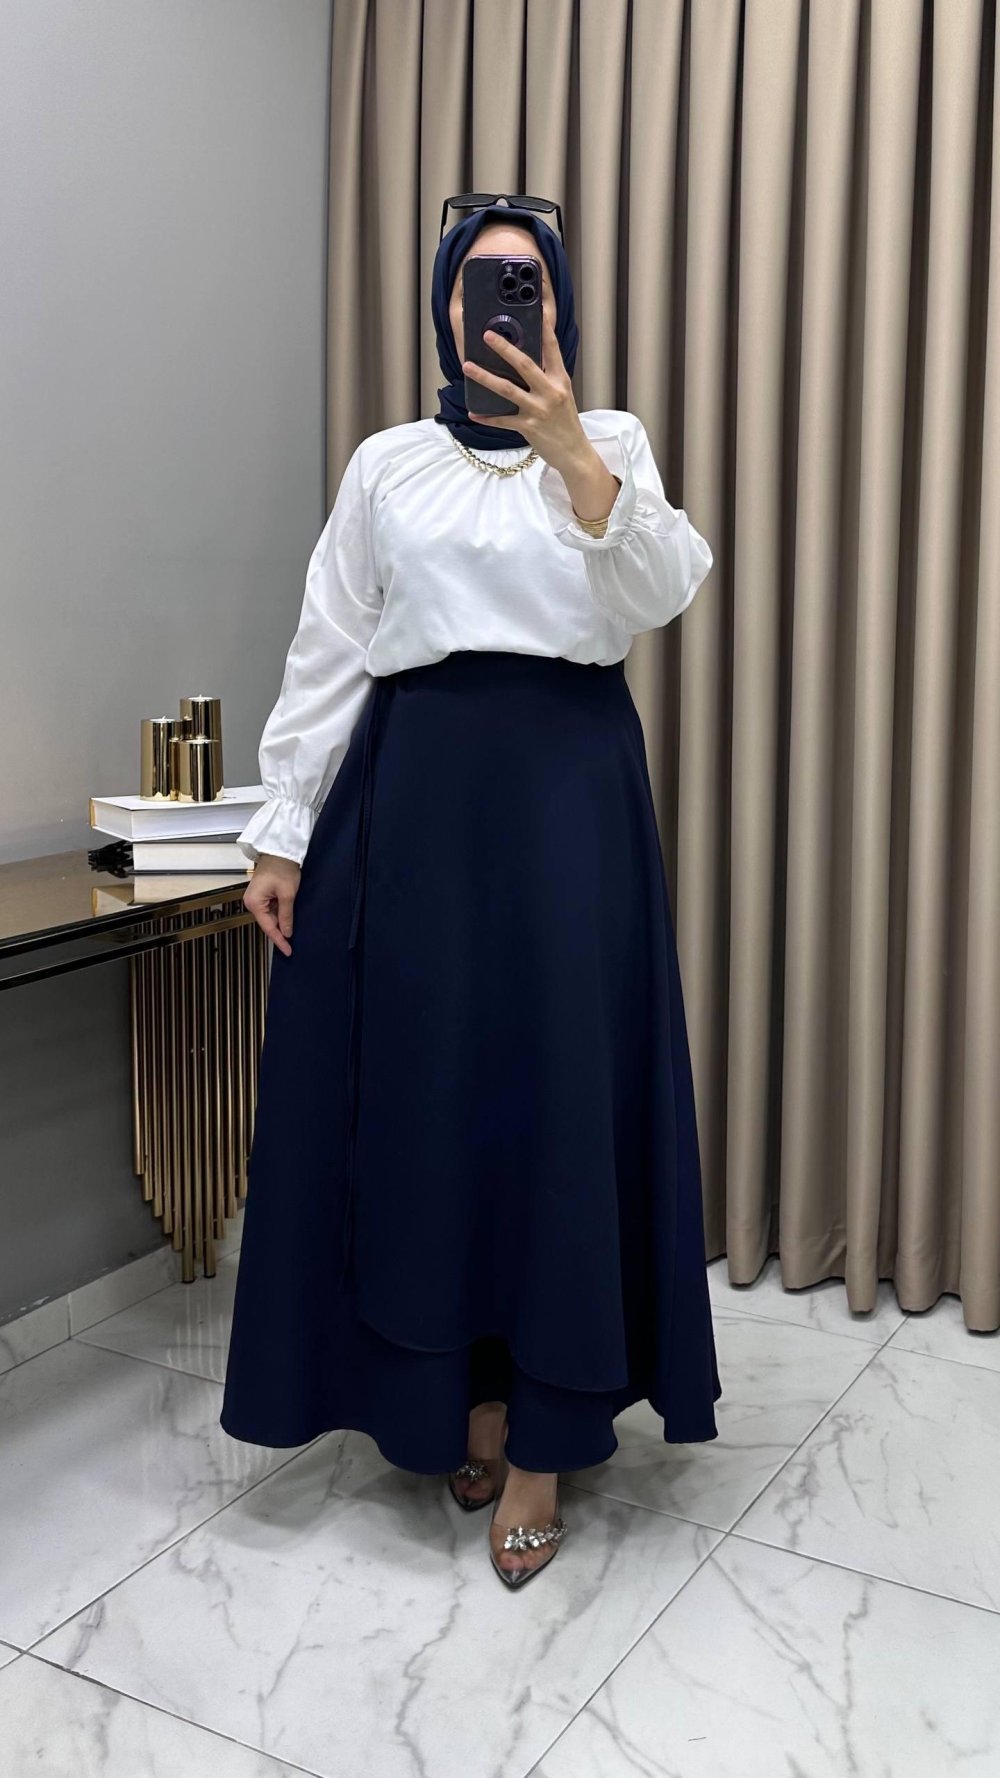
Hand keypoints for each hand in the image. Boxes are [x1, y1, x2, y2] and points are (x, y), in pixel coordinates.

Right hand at [244, 854, 300, 956]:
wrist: (280, 851)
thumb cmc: (282, 867)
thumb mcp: (288, 894)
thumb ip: (286, 915)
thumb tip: (287, 931)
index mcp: (254, 902)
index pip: (268, 927)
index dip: (279, 940)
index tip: (287, 950)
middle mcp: (252, 902)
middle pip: (268, 923)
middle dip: (280, 932)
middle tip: (292, 945)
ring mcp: (256, 898)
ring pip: (270, 917)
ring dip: (281, 922)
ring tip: (293, 931)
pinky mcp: (262, 894)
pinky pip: (271, 909)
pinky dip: (280, 914)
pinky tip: (289, 918)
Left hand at [463, 308, 588, 473]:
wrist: (575, 453)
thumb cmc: (565, 423)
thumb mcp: (562, 395)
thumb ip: (546, 378)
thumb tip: (524, 362)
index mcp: (560, 380)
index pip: (552, 348)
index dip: (544, 328)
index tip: (536, 309)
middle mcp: (550, 391)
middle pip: (525, 364)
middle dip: (504, 348)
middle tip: (487, 335)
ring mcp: (539, 409)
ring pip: (507, 389)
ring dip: (485, 377)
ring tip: (468, 367)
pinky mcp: (529, 427)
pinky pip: (503, 420)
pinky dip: (487, 417)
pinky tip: (474, 413)